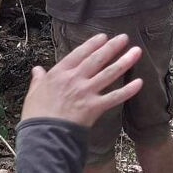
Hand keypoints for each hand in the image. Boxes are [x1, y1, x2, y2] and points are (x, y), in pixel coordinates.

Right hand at [21, 34, 142, 126]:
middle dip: (112, 47)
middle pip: (97, 59)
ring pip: (109, 73)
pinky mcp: (94, 107)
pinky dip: (128, 90)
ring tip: (136, 51)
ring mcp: (86, 92)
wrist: (44, 135)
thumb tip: (37, 70)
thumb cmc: (36, 116)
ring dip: (124, 61)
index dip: (92, 44)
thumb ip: (38, 80)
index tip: (103, 37)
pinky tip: (139, 82)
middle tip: (124, 37)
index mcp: (59, 73)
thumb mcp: (33, 93)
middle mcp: (75, 79)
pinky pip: (115, 97)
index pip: (79, 53)